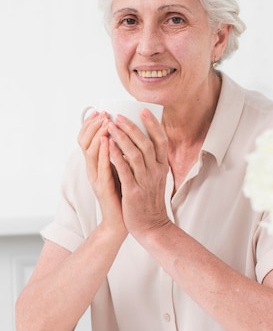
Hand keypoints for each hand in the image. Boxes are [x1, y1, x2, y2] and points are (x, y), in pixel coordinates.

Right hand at [77, 111, 126, 235]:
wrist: (124, 221)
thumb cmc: (125, 194)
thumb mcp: (121, 169)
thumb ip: (120, 154)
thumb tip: (128, 134)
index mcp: (98, 164)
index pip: (87, 139)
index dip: (91, 124)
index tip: (100, 110)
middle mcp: (93, 169)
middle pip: (85, 142)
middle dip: (93, 125)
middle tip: (103, 113)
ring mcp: (97, 179)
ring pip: (91, 152)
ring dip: (97, 135)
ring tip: (105, 122)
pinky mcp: (104, 188)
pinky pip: (102, 168)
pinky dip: (104, 154)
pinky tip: (107, 143)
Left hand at [107, 109, 169, 238]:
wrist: (151, 226)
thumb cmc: (150, 200)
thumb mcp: (157, 177)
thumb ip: (151, 160)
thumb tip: (142, 140)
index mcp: (163, 167)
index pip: (162, 141)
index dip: (153, 124)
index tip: (143, 111)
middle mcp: (156, 172)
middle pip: (147, 144)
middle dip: (132, 127)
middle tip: (119, 115)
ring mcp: (146, 181)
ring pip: (136, 154)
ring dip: (123, 138)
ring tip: (111, 126)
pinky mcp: (134, 191)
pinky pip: (125, 170)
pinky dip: (116, 156)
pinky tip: (108, 146)